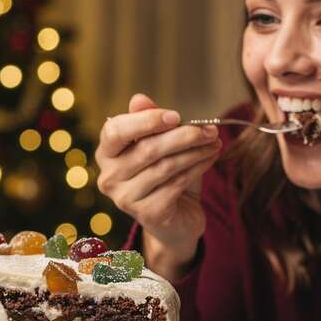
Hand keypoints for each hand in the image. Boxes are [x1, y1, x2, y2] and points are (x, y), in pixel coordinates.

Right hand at [95, 94, 221, 273]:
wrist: (174, 221)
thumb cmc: (164, 176)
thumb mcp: (157, 145)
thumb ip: (148, 122)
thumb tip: (139, 99)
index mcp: (106, 154)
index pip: (115, 131)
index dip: (146, 121)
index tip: (176, 116)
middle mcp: (109, 177)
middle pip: (148, 149)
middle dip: (183, 135)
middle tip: (210, 129)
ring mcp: (126, 199)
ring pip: (166, 166)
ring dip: (195, 151)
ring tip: (214, 141)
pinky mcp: (148, 214)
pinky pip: (177, 183)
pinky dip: (198, 167)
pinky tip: (211, 158)